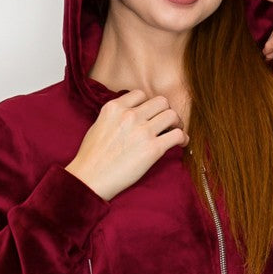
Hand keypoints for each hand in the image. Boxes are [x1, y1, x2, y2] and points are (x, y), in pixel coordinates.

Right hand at [66, 89, 188, 200]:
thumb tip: (129, 115)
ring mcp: (142, 131)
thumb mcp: (98, 125)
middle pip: (161, 102)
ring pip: (172, 115)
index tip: (150, 114)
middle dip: (165, 111)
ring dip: (177, 123)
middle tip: (167, 123)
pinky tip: (181, 143)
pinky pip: (177, 135)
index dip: (148, 104)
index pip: (141, 94)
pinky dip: (183, 138)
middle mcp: (130, 115)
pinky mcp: (152, 149)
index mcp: (115, 107)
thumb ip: (115, 116)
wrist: (89, 178)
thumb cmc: (91, 157)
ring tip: (175, 132)